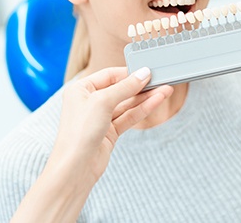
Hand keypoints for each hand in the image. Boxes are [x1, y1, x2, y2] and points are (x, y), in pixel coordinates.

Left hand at [11, 67, 172, 222]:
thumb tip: (143, 74)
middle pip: (120, 89)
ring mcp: (100, 118)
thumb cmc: (79, 132)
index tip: (147, 71)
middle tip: (160, 80)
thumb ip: (125, 87)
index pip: (109, 75)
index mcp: (81, 89)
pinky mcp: (109, 132)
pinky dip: (143, 110)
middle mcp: (89, 102)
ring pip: (127, 104)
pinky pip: (128, 117)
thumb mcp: (103, 102)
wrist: (75, 168)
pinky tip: (156, 102)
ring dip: (146, 98)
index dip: (128, 73)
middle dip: (140, 86)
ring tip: (164, 91)